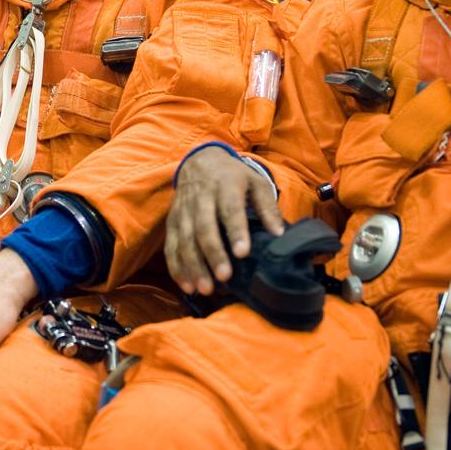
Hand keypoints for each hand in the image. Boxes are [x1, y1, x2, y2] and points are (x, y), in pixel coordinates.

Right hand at [165, 146, 283, 296]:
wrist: (199, 160)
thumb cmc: (233, 176)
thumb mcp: (255, 182)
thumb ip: (267, 207)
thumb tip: (279, 234)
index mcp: (225, 186)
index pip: (230, 209)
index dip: (236, 231)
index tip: (243, 253)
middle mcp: (201, 197)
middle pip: (204, 227)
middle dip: (213, 253)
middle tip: (224, 277)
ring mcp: (184, 210)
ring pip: (185, 239)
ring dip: (193, 265)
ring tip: (205, 289)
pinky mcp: (172, 220)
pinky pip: (171, 245)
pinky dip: (176, 267)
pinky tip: (187, 285)